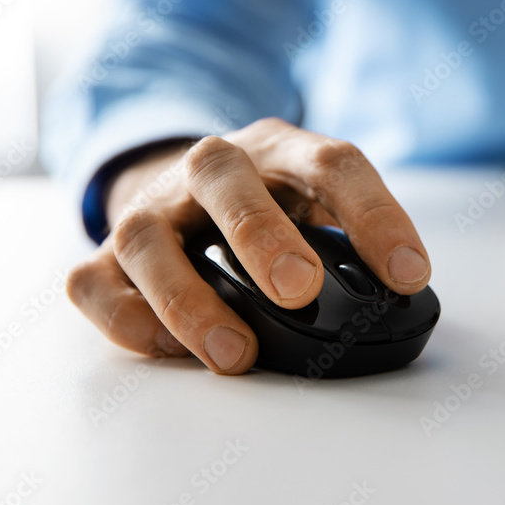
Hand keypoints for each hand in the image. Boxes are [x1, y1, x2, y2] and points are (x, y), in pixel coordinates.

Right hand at [65, 118, 430, 374]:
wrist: (184, 190)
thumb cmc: (268, 205)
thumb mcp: (315, 203)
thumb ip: (348, 239)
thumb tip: (396, 295)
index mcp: (278, 151)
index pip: (331, 165)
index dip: (374, 215)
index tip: (410, 274)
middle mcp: (208, 169)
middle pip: (224, 177)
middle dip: (260, 234)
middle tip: (299, 291)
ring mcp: (151, 209)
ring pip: (146, 237)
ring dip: (188, 299)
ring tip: (235, 352)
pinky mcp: (105, 256)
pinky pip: (95, 283)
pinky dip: (129, 321)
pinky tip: (172, 348)